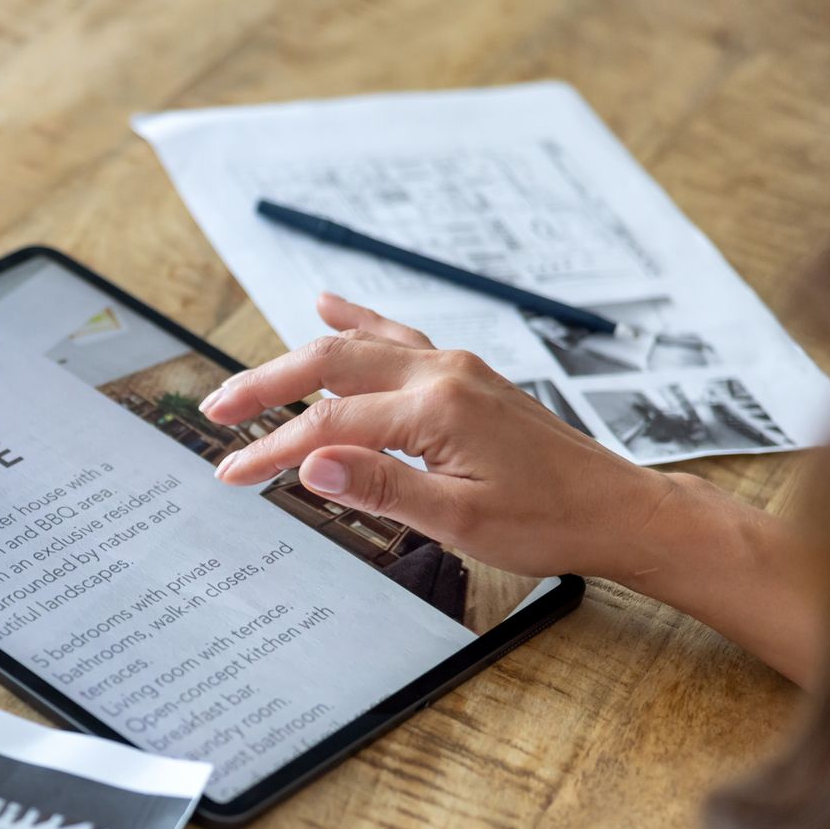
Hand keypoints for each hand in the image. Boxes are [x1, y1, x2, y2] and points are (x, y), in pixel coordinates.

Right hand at [202, 293, 683, 580]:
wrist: (615, 509)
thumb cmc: (547, 523)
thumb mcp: (461, 521)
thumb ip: (382, 488)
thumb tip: (312, 466)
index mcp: (438, 411)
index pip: (329, 427)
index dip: (271, 450)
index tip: (232, 474)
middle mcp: (444, 374)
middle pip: (329, 365)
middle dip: (264, 387)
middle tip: (213, 411)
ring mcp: (455, 367)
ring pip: (357, 347)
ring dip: (296, 360)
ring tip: (248, 382)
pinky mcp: (463, 375)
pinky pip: (396, 335)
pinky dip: (355, 320)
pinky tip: (324, 305)